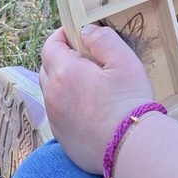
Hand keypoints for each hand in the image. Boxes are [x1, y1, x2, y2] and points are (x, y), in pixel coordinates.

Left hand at [39, 24, 153, 173]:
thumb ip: (102, 39)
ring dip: (65, 82)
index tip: (78, 33)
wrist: (130, 147)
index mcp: (64, 72)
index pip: (50, 45)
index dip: (62, 35)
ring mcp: (55, 119)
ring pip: (52, 91)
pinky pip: (59, 112)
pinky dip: (69, 104)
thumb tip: (86, 30)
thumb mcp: (124, 60)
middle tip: (87, 57)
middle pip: (48, 67)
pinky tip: (92, 107)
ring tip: (91, 82)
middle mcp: (53, 95)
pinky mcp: (62, 137)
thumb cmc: (128, 101)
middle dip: (62, 57)